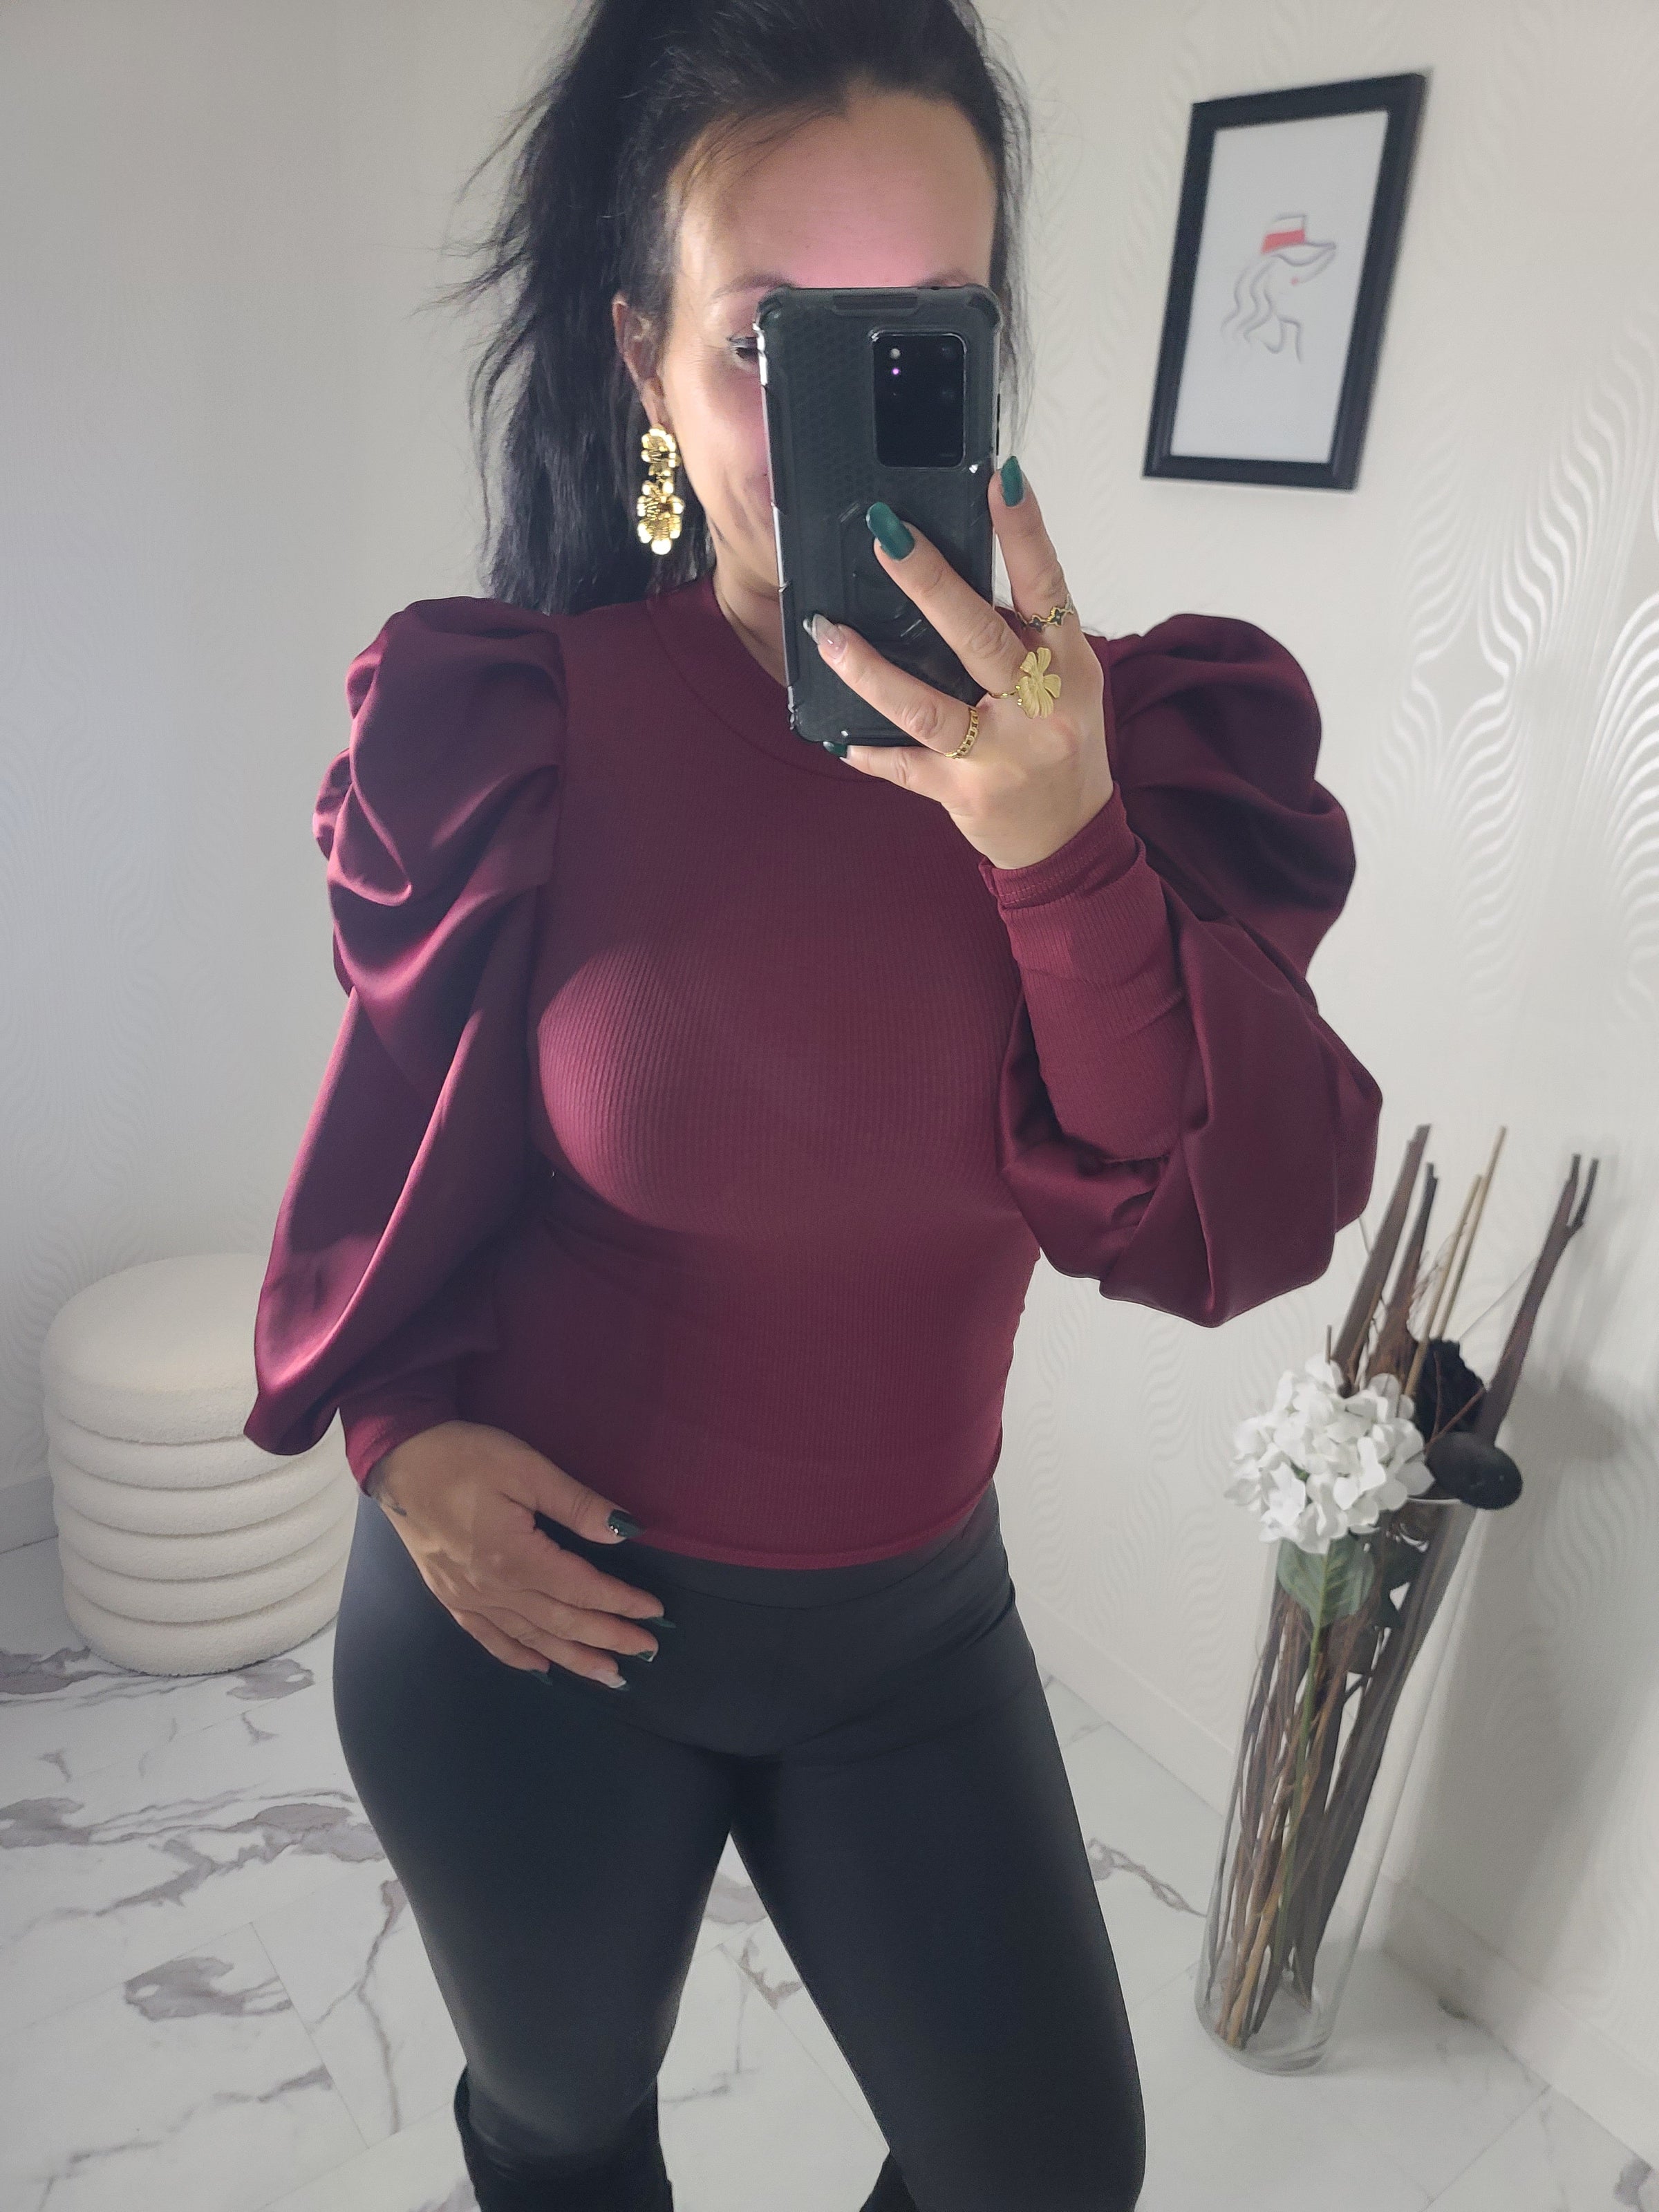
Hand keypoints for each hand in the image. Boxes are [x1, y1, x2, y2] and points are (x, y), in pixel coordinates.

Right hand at [366, 1421, 666, 1685]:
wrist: (399, 1459)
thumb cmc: (465, 1456)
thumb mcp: (527, 1468)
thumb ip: (577, 1504)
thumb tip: (623, 1533)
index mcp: (514, 1558)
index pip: (581, 1590)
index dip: (620, 1603)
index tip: (654, 1613)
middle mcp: (492, 1589)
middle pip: (561, 1623)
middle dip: (607, 1638)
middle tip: (646, 1651)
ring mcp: (467, 1598)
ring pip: (530, 1639)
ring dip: (572, 1659)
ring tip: (608, 1675)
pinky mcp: (449, 1596)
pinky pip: (489, 1638)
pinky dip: (519, 1656)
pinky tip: (541, 1668)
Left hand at [803, 460, 1115, 870]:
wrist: (1071, 838)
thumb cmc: (1062, 744)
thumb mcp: (1066, 681)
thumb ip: (1024, 634)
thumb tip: (955, 574)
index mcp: (1067, 665)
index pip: (1048, 585)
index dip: (1025, 532)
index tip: (1001, 479)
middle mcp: (1037, 706)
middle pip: (980, 637)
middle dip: (931, 582)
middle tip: (886, 535)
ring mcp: (1000, 754)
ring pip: (928, 707)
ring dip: (871, 669)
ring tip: (829, 633)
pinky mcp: (965, 794)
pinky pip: (906, 767)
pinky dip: (868, 750)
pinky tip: (834, 732)